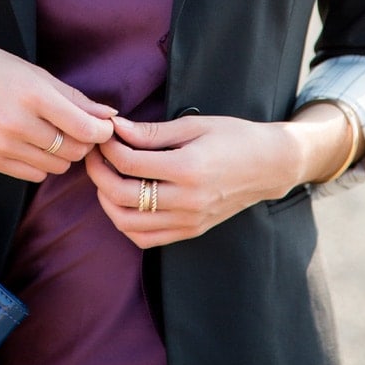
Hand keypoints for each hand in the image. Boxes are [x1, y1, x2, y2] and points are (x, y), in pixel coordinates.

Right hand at [0, 39, 116, 182]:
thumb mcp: (35, 73)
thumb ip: (74, 98)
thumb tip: (109, 115)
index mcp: (33, 95)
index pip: (84, 128)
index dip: (102, 131)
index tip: (104, 126)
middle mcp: (17, 124)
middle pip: (74, 150)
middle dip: (84, 142)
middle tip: (79, 129)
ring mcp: (3, 145)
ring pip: (57, 166)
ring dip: (64, 154)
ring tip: (54, 134)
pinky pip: (35, 175)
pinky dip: (43, 163)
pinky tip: (35, 143)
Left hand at [84, 114, 295, 247]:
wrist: (269, 166)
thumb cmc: (233, 137)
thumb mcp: (194, 125)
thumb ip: (152, 132)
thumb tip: (116, 127)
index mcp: (188, 168)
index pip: (129, 163)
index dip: (108, 147)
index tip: (103, 133)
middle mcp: (187, 200)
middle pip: (122, 196)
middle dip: (98, 173)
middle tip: (95, 154)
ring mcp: (189, 220)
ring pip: (128, 223)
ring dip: (107, 200)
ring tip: (106, 177)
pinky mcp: (191, 231)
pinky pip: (146, 239)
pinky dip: (126, 223)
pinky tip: (123, 200)